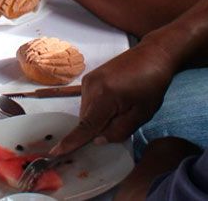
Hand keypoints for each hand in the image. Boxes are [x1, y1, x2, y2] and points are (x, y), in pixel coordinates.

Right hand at [51, 38, 179, 156]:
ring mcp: (89, 80)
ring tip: (123, 105)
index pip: (85, 126)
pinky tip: (116, 99)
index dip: (71, 142)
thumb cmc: (152, 84)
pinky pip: (89, 101)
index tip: (55, 152)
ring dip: (99, 117)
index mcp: (105, 96)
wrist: (153, 54)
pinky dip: (98, 107)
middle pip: (86, 120)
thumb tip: (97, 140)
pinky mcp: (90, 77)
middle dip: (99, 128)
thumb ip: (119, 130)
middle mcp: (91, 86)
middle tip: (124, 117)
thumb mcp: (142, 113)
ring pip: (87, 112)